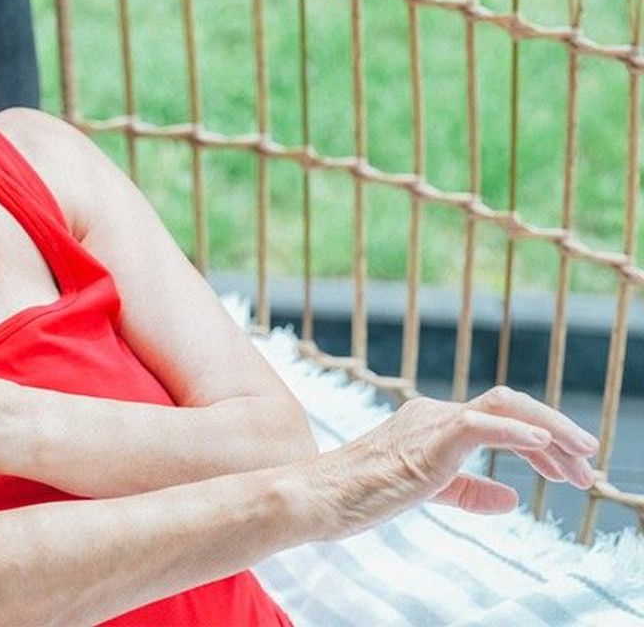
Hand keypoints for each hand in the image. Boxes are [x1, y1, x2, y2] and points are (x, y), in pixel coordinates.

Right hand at [307, 386, 598, 539]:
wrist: (317, 496)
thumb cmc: (358, 496)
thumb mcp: (427, 494)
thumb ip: (469, 492)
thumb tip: (512, 498)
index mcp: (431, 422)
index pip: (500, 418)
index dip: (541, 439)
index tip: (568, 468)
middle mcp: (433, 413)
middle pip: (510, 406)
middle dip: (556, 431)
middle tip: (586, 463)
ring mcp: (430, 422)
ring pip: (505, 408)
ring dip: (550, 432)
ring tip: (579, 459)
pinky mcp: (428, 441)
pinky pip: (481, 425)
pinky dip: (518, 433)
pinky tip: (544, 449)